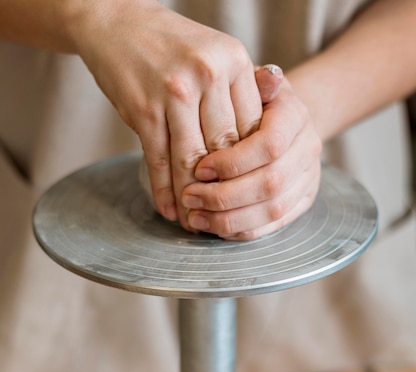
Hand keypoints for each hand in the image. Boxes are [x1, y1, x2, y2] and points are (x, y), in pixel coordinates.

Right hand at [68, 0, 262, 230]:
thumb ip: (243, 92)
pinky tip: (170, 209)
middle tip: (225, 216)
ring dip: (194, 197)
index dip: (249, 167)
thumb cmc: (172, 46)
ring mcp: (174, 93)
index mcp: (234, 61)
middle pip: (225, 148)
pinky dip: (165, 190)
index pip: (252, 128)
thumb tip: (268, 137)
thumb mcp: (216, 55)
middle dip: (225, 189)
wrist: (115, 21)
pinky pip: (160, 161)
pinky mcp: (144, 110)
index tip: (248, 192)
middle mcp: (208, 74)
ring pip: (193, 161)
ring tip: (197, 220)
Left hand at [182, 78, 321, 239]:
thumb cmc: (252, 101)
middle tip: (189, 197)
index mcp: (297, 116)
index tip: (199, 168)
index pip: (270, 145)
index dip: (233, 162)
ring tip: (195, 216)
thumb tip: (267, 74)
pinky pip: (273, 225)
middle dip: (225, 195)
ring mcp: (309, 179)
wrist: (281, 120)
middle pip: (271, 183)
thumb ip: (252, 84)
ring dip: (230, 218)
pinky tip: (214, 226)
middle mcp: (309, 149)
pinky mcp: (302, 203)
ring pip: (272, 210)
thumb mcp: (249, 84)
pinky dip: (242, 230)